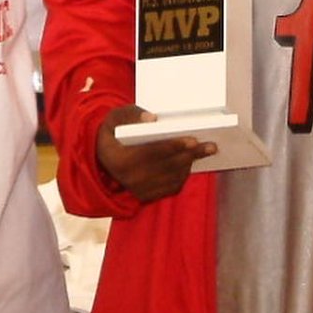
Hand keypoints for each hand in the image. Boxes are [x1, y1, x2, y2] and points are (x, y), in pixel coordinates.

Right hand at [95, 104, 215, 203]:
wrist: (102, 159)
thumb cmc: (112, 133)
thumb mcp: (114, 118)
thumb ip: (131, 115)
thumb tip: (152, 119)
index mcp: (120, 159)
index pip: (152, 153)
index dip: (174, 146)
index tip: (193, 140)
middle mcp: (129, 180)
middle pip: (167, 166)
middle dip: (191, 155)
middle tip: (210, 146)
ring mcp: (138, 191)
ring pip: (172, 178)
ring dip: (190, 164)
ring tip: (206, 151)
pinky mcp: (146, 197)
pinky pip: (171, 188)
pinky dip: (183, 175)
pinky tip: (191, 162)